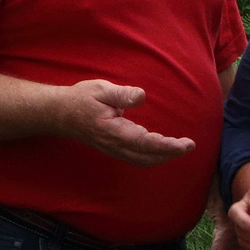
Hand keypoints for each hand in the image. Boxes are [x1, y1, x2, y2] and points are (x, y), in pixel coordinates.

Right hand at [55, 79, 194, 166]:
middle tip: (189, 144)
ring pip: (143, 160)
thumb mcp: (100, 89)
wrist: (60, 113)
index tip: (185, 145)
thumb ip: (122, 94)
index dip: (167, 146)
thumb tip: (142, 96)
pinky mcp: (114, 149)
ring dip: (163, 156)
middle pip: (147, 157)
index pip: (145, 143)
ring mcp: (113, 150)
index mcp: (113, 131)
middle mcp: (114, 145)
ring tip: (180, 147)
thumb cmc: (81, 99)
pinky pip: (137, 158)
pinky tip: (162, 147)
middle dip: (170, 153)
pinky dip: (153, 156)